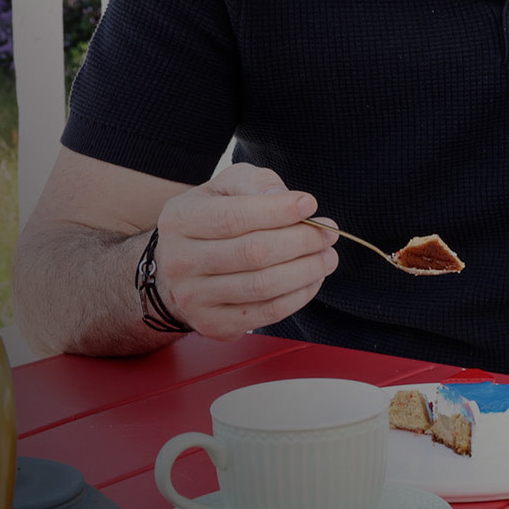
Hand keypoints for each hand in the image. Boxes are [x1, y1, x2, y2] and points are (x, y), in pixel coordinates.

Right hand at [150, 164, 338, 339]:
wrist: (180, 266)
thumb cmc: (211, 219)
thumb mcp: (226, 187)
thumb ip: (255, 184)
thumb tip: (284, 199)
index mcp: (179, 220)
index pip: (234, 217)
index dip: (278, 211)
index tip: (310, 205)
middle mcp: (180, 262)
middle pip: (253, 253)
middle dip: (301, 241)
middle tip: (328, 233)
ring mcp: (194, 298)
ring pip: (263, 286)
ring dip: (306, 270)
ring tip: (327, 256)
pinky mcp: (214, 324)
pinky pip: (268, 313)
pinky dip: (299, 295)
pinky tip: (312, 278)